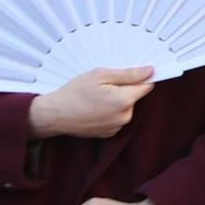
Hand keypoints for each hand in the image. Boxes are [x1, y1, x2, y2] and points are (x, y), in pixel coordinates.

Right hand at [28, 67, 154, 138]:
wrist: (54, 115)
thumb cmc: (74, 93)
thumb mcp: (100, 75)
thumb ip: (128, 74)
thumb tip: (150, 71)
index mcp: (124, 101)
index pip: (147, 86)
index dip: (141, 77)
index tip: (130, 73)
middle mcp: (124, 117)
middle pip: (135, 97)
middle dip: (124, 88)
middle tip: (104, 84)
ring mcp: (117, 127)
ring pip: (125, 107)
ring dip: (117, 100)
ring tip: (96, 96)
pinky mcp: (109, 133)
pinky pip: (116, 117)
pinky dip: (109, 111)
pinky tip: (94, 106)